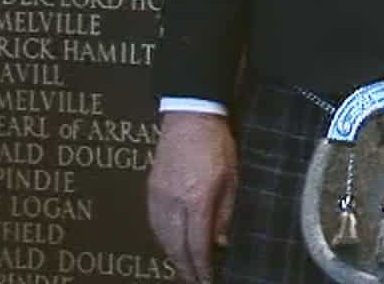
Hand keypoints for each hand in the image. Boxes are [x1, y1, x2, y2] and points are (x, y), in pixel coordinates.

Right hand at [147, 111, 237, 283]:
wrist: (190, 116)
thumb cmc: (216, 144)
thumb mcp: (232, 178)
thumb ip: (224, 212)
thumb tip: (220, 241)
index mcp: (197, 199)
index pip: (197, 244)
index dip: (202, 266)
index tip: (207, 279)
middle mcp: (174, 202)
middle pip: (176, 246)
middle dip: (185, 267)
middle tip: (195, 279)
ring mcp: (159, 196)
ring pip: (162, 237)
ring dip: (173, 255)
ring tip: (184, 266)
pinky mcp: (151, 189)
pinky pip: (154, 223)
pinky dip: (162, 239)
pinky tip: (170, 243)